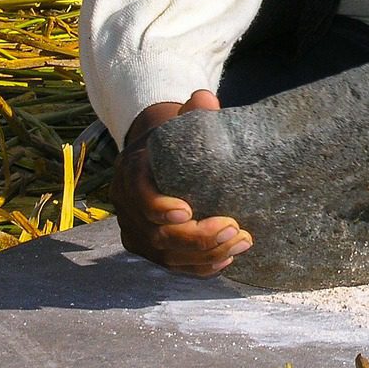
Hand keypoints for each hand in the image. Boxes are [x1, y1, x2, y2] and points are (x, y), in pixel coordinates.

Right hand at [110, 89, 252, 276]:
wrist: (154, 155)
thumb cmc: (173, 138)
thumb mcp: (179, 121)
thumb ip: (194, 111)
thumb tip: (206, 99)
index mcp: (131, 172)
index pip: (138, 196)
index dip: (159, 208)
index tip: (188, 211)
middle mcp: (127, 207)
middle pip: (155, 234)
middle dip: (196, 237)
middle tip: (233, 228)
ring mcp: (135, 231)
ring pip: (165, 255)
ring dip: (205, 254)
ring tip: (241, 242)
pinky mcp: (148, 249)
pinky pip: (171, 265)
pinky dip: (198, 267)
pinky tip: (225, 260)